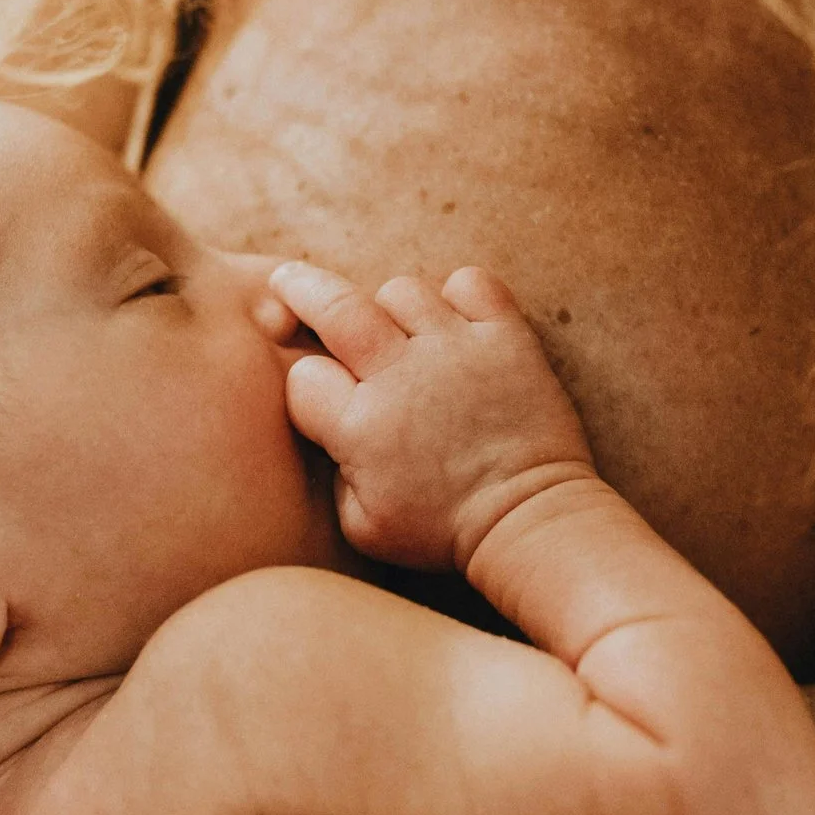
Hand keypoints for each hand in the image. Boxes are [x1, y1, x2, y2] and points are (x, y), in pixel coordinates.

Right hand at [269, 261, 595, 569]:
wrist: (527, 519)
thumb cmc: (443, 532)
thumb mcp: (362, 527)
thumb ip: (333, 474)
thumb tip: (329, 432)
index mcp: (360, 426)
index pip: (304, 375)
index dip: (305, 382)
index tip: (319, 393)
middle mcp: (401, 376)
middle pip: (335, 305)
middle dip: (301, 287)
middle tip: (286, 282)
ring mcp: (456, 349)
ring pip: (401, 290)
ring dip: (389, 306)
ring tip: (396, 330)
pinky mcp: (505, 338)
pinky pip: (470, 284)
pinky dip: (458, 293)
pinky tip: (453, 321)